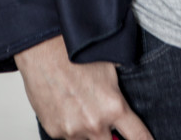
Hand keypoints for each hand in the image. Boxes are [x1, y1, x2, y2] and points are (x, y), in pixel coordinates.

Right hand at [15, 35, 153, 139]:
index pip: (138, 137)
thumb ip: (118, 91)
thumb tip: (126, 98)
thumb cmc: (75, 52)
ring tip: (81, 104)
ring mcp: (73, 130)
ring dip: (88, 130)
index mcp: (113, 106)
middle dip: (111, 136)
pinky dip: (70, 125)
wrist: (43, 49)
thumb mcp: (109, 67)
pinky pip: (68, 136)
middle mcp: (94, 124)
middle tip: (104, 116)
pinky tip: (67, 104)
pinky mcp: (54, 131)